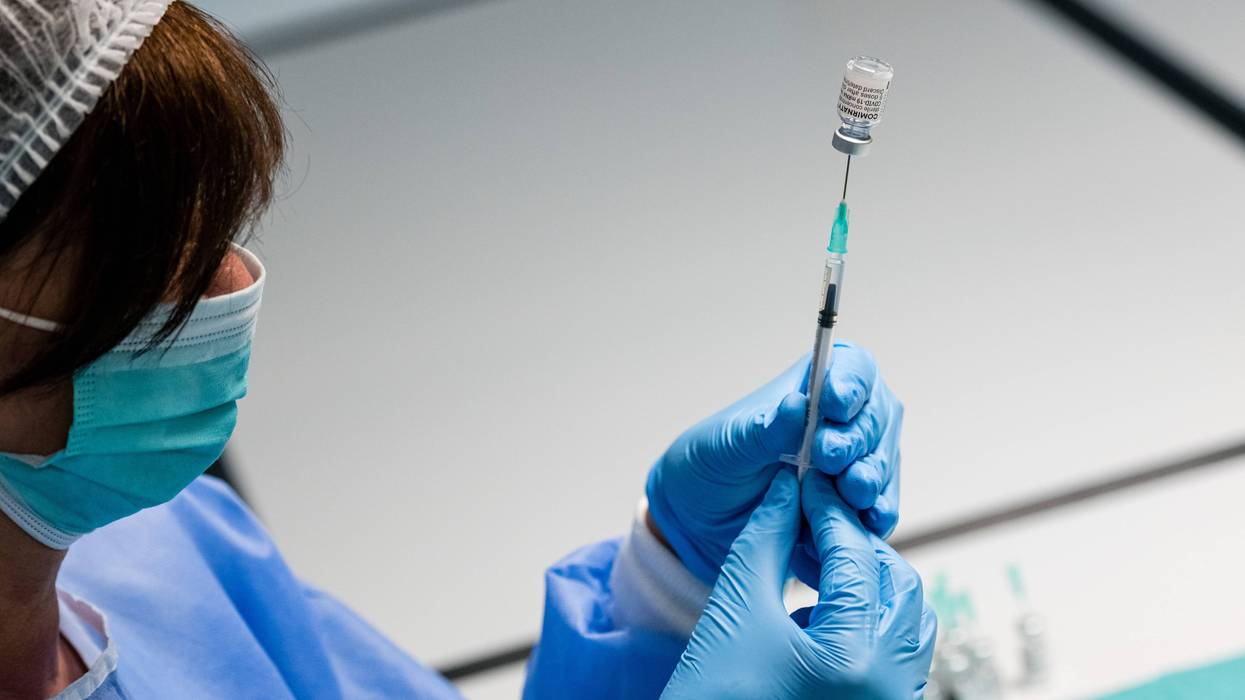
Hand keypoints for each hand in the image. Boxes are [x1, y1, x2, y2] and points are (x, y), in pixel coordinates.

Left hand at [646, 343, 902, 583]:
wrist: (703, 519)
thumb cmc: (714, 464)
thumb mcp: (728, 445)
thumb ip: (765, 429)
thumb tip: (796, 404)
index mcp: (814, 387)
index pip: (854, 368)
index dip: (852, 381)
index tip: (834, 403)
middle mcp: (844, 421)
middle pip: (875, 417)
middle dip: (856, 437)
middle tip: (827, 456)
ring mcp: (856, 463)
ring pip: (882, 463)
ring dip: (869, 477)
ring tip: (849, 490)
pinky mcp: (857, 507)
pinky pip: (880, 509)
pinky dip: (875, 515)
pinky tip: (866, 520)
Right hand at [661, 470, 935, 699]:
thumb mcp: (735, 612)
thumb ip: (765, 541)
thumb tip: (785, 491)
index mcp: (858, 662)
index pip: (857, 558)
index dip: (827, 511)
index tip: (806, 482)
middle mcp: (890, 689)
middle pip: (898, 585)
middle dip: (855, 545)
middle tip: (810, 519)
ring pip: (903, 619)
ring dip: (865, 581)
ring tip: (813, 561)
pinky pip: (892, 653)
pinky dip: (863, 619)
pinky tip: (813, 610)